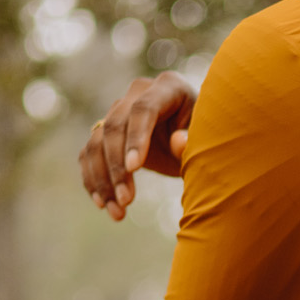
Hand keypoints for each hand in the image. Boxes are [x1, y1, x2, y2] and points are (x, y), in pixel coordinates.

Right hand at [81, 75, 195, 220]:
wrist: (200, 142)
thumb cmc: (210, 139)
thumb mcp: (208, 141)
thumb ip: (194, 141)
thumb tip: (178, 142)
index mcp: (169, 86)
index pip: (144, 109)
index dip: (136, 138)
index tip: (134, 169)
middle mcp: (139, 93)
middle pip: (115, 126)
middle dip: (117, 166)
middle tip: (126, 201)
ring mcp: (120, 110)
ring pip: (97, 142)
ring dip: (103, 179)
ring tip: (117, 212)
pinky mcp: (108, 132)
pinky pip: (90, 154)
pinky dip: (93, 180)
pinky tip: (103, 204)